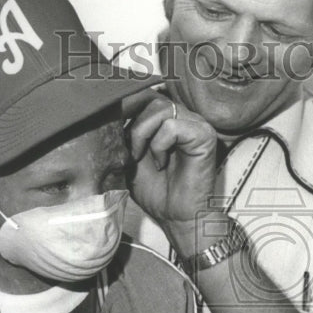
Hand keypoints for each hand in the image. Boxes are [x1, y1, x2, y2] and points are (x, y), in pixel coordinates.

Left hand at [127, 96, 218, 253]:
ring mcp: (197, 125)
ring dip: (143, 135)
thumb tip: (108, 110)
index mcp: (171, 120)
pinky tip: (161, 163)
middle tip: (132, 154)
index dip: (127, 107)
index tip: (112, 127)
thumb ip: (125, 132)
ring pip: (161, 108)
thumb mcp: (130, 156)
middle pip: (151, 100)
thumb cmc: (156, 191)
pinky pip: (172, 126)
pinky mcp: (204, 136)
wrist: (176, 217)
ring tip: (144, 158)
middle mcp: (187, 118)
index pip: (147, 96)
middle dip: (133, 126)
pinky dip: (159, 145)